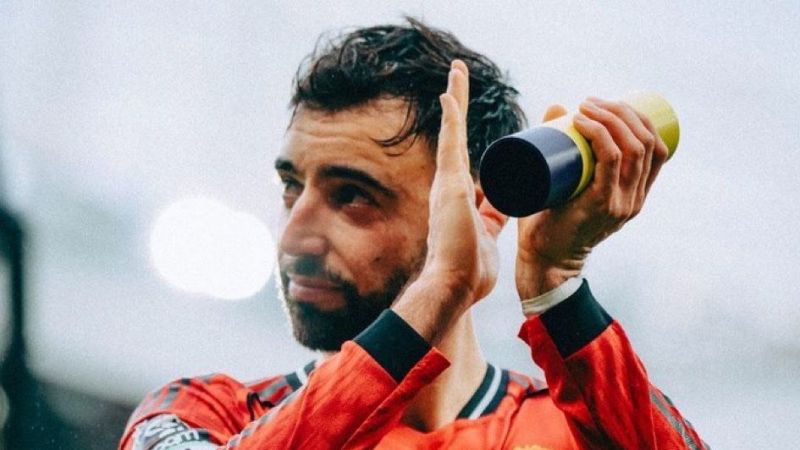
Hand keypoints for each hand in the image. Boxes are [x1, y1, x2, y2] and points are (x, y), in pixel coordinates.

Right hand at [393, 60, 506, 342]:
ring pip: (452, 131)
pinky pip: (451, 142)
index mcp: (461, 196)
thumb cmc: (469, 271)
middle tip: (458, 76)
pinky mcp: (450, 184)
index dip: (466, 133)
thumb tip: (500, 213)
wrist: (454, 286)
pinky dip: (451, 116)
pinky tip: (450, 91)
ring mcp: (448, 182)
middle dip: (456, 104)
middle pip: (455, 135)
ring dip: (454, 99)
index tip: (471, 111)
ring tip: (457, 72)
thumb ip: (491, 222)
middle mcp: (451, 184)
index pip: (466, 155)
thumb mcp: (487, 237)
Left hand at [515, 98, 669, 297]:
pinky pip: (610, 160)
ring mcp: (621, 202)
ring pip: (632, 147)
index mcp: (636, 194)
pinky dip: (599, 134)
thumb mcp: (568, 182)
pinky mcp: (601, 204)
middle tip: (591, 102)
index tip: (607, 104)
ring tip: (585, 106)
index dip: (638, 119)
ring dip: (610, 117)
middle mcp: (635, 199)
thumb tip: (558, 107)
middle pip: (646, 141)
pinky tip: (584, 121)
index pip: (656, 148)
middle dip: (622, 111)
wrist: (543, 261)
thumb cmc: (550, 221)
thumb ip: (564, 148)